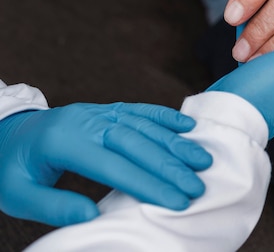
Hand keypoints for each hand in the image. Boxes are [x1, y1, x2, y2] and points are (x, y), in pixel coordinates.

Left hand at [0, 103, 212, 225]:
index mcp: (65, 142)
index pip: (115, 166)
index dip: (148, 184)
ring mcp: (99, 112)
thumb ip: (52, 205)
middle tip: (198, 185)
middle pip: (137, 143)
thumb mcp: (17, 194)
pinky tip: (187, 124)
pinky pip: (140, 110)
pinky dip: (165, 116)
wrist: (6, 132)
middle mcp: (87, 121)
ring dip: (175, 143)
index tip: (176, 201)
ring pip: (144, 125)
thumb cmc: (10, 168)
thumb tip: (90, 216)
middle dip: (170, 166)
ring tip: (202, 159)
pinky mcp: (106, 110)